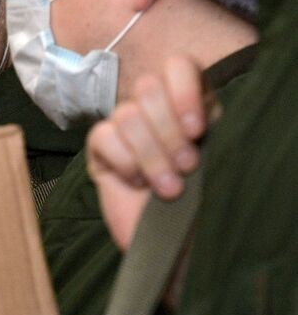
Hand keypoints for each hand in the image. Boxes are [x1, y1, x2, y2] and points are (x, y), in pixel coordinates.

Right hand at [86, 56, 208, 250]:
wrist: (170, 248)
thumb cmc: (198, 209)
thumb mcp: (213, 163)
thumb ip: (204, 128)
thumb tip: (196, 115)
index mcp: (190, 104)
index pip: (178, 66)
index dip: (183, 92)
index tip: (196, 130)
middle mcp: (156, 111)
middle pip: (147, 87)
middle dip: (167, 131)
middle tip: (186, 166)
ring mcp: (125, 128)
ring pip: (126, 114)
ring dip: (150, 155)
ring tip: (167, 188)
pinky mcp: (100, 149)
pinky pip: (104, 137)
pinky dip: (124, 162)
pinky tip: (135, 183)